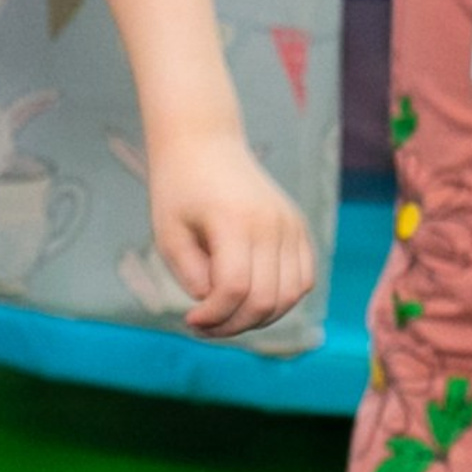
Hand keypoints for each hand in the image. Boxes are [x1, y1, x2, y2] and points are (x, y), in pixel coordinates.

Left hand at [148, 127, 316, 339]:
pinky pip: (303, 279)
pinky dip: (282, 300)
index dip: (213, 316)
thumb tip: (216, 307)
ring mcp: (291, 225)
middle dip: (233, 325)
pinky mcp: (299, 227)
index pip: (234, 288)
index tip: (190, 320)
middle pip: (266, 299)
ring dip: (259, 318)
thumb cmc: (179, 190)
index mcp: (234, 221)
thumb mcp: (168, 234)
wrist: (205, 145)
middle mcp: (271, 223)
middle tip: (205, 326)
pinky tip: (249, 299)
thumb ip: (190, 274)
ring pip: (291, 296)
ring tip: (227, 315)